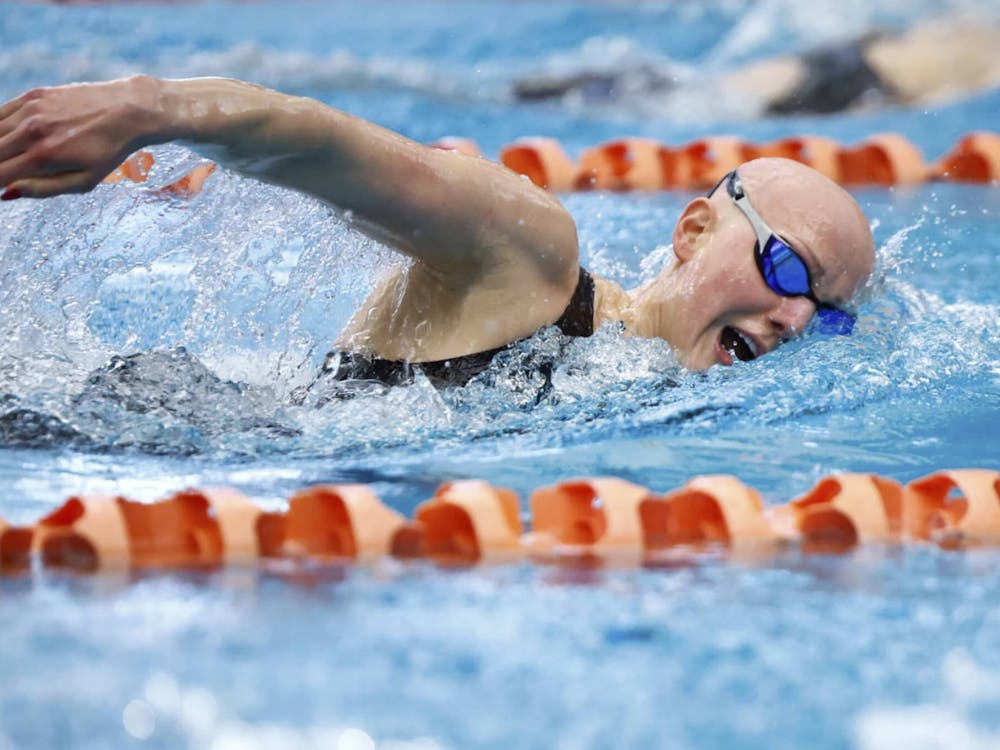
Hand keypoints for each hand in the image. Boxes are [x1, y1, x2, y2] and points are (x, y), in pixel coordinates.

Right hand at [0, 76, 160, 199]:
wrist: (128, 110)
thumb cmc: (109, 151)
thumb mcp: (84, 181)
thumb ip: (43, 189)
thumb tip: (6, 194)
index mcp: (43, 157)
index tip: (0, 187)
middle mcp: (30, 131)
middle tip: (7, 173)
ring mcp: (30, 110)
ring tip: (9, 159)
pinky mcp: (32, 95)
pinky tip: (7, 139)